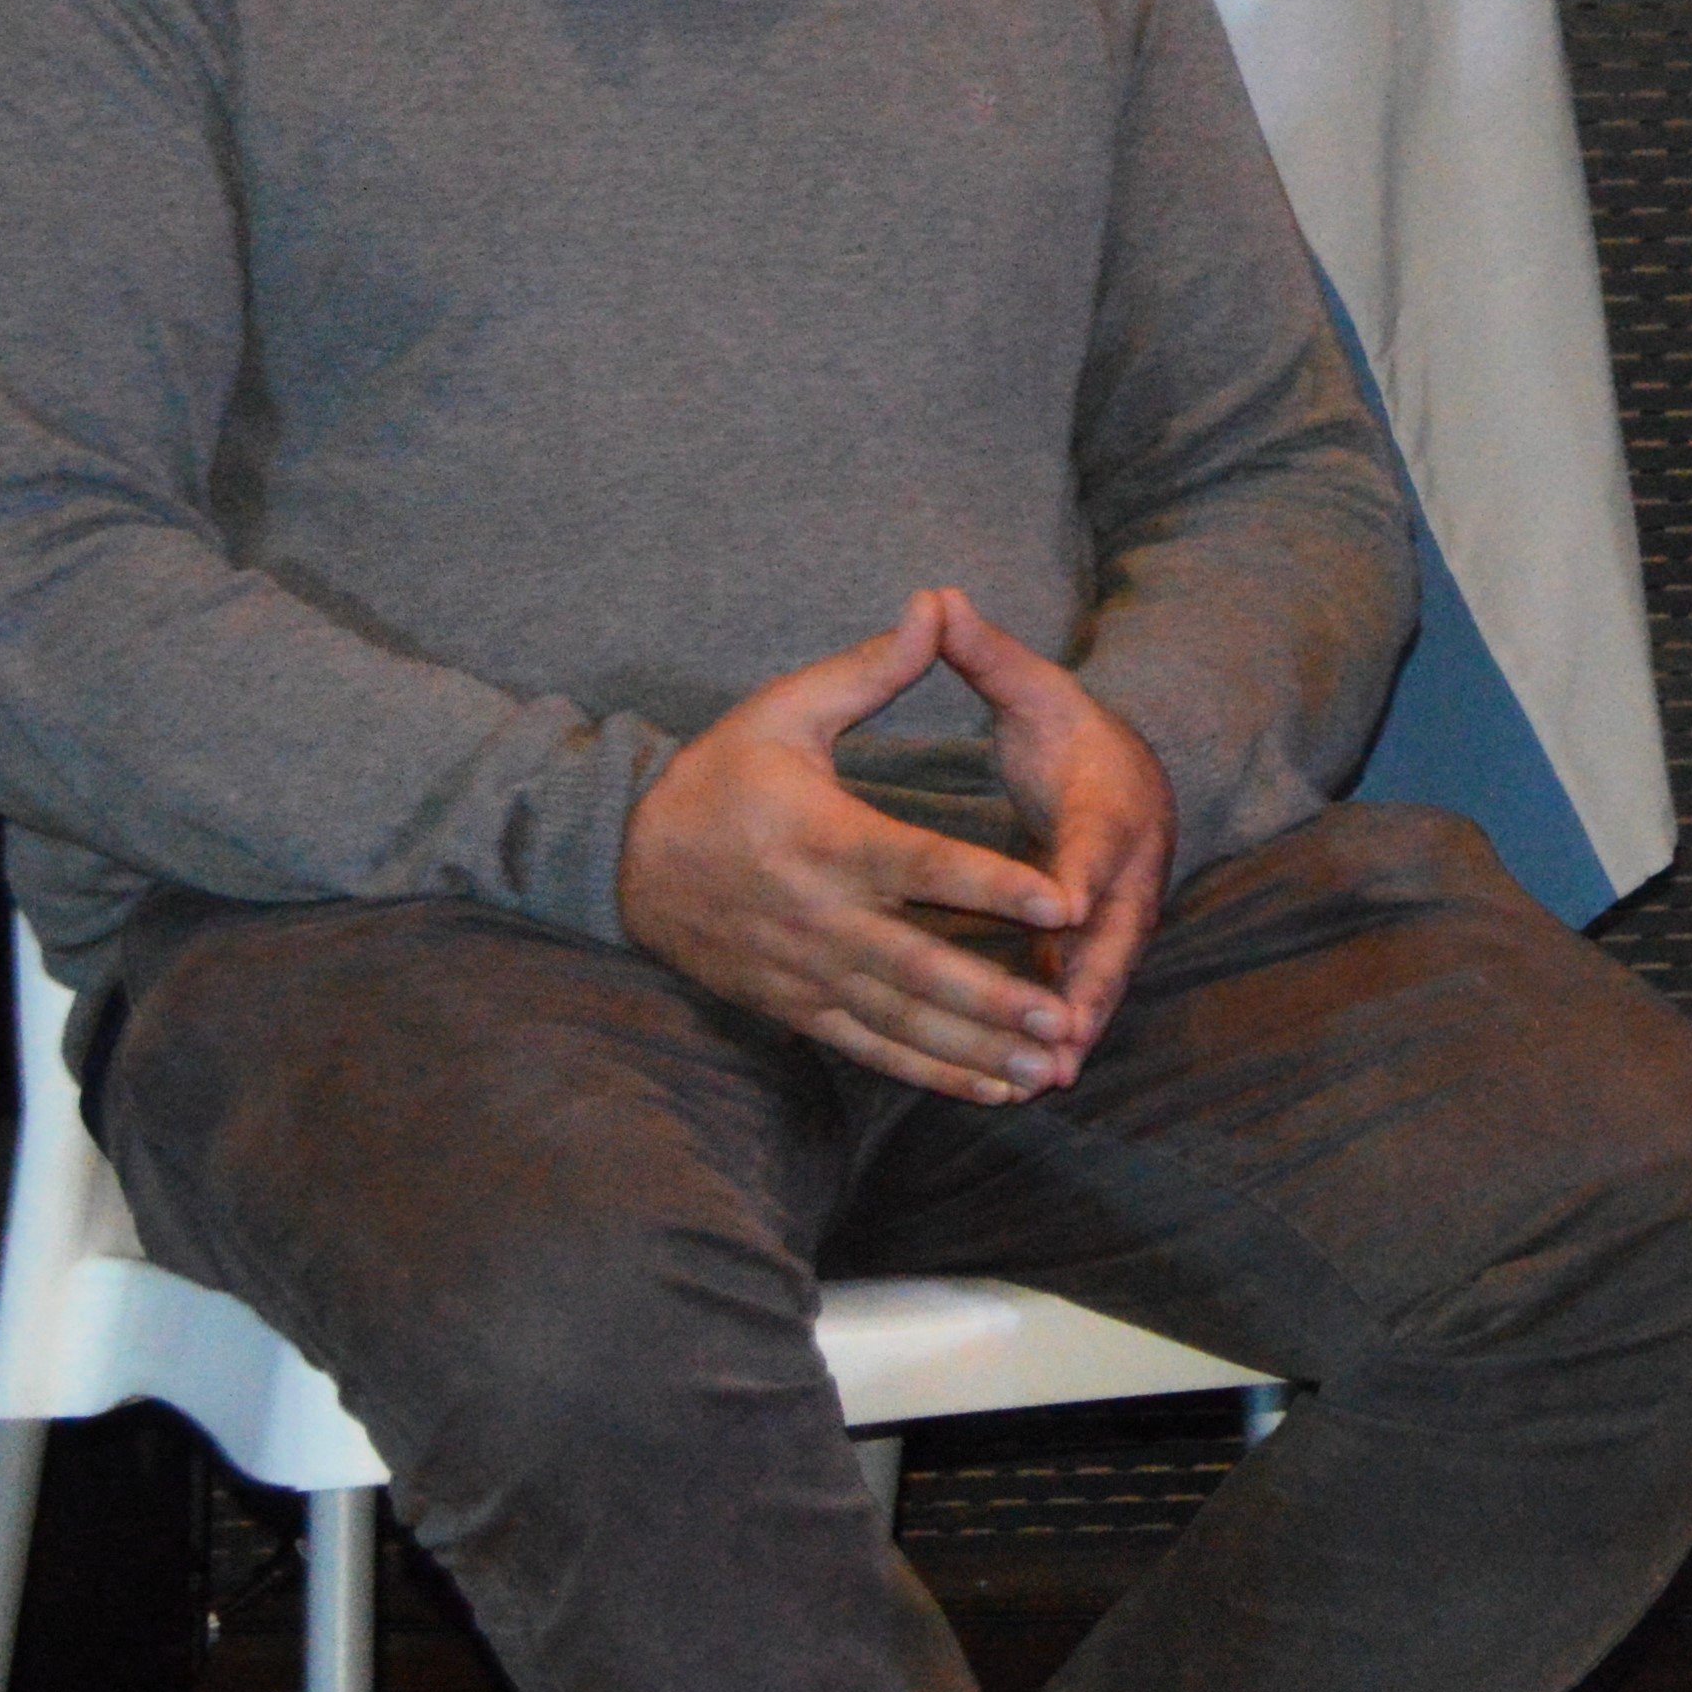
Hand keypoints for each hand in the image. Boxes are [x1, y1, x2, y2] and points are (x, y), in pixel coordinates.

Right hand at [618, 593, 1094, 1103]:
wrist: (627, 857)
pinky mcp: (795, 1007)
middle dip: (994, 996)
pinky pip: (870, 1046)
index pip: (922, 867)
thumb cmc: (721, 772)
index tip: (1060, 901)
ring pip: (900, 1020)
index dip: (992, 886)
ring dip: (974, 1047)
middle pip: (918, 965)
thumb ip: (871, 670)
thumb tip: (936, 604)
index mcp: (824, 840)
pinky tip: (992, 1087)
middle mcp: (817, 916)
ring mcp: (804, 971)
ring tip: (1046, 1065)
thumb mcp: (786, 709)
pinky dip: (931, 1071)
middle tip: (1064, 1017)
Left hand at [931, 589, 1175, 1057]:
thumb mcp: (1035, 688)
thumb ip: (984, 655)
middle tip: (1063, 1028)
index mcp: (1112, 799)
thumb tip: (937, 595)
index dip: (1079, 874)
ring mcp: (1122, 910)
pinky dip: (1063, 1029)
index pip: (1096, 841)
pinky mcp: (1100, 942)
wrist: (1131, 772)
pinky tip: (1029, 1077)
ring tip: (1046, 1074)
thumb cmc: (1070, 729)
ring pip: (1103, 973)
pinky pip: (1083, 990)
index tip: (1062, 904)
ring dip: (1078, 1023)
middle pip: (1116, 930)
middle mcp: (1129, 864)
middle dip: (1092, 982)